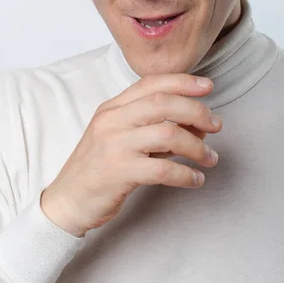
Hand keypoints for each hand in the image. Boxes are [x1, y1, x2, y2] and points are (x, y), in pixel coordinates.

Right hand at [40, 74, 221, 236]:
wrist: (67, 200)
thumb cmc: (98, 167)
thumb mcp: (118, 136)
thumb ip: (150, 125)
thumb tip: (195, 124)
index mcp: (112, 107)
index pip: (152, 83)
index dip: (183, 81)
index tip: (208, 86)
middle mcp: (112, 120)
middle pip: (163, 103)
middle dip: (196, 111)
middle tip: (216, 125)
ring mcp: (114, 145)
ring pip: (168, 134)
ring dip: (197, 146)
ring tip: (210, 158)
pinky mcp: (118, 172)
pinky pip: (163, 170)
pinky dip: (186, 174)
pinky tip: (196, 180)